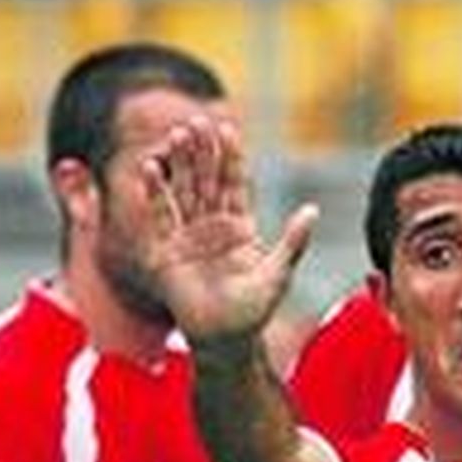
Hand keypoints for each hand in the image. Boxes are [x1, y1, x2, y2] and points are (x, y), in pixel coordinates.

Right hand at [142, 116, 317, 347]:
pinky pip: (159, 216)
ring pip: (183, 192)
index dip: (231, 159)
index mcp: (240, 227)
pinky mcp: (167, 250)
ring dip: (178, 165)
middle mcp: (212, 226)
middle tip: (196, 122)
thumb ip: (293, 241)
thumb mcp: (278, 273)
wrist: (225, 339)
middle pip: (206, 181)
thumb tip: (312, 210)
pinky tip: (149, 168)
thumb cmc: (254, 311)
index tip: (228, 128)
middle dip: (201, 153)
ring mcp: (188, 236)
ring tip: (175, 135)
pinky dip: (154, 193)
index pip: (235, 184)